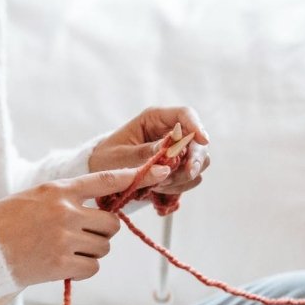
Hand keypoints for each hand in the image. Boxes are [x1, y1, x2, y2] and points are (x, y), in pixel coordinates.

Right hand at [0, 166, 171, 287]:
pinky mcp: (62, 264)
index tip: (159, 171)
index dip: (134, 176)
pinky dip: (82, 268)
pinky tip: (61, 264)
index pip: (105, 179)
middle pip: (111, 224)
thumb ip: (68, 199)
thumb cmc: (8, 222)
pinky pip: (92, 267)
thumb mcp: (37, 198)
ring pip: (103, 247)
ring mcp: (64, 238)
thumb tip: (104, 213)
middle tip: (80, 236)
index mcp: (59, 190)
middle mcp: (65, 212)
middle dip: (102, 232)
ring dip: (91, 252)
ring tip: (63, 250)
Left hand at [88, 106, 211, 197]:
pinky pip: (190, 178)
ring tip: (159, 185)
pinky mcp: (176, 168)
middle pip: (197, 141)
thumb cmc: (106, 158)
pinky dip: (178, 186)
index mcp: (155, 119)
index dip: (197, 126)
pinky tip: (159, 190)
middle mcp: (169, 132)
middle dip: (194, 159)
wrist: (100, 173)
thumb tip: (170, 152)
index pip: (185, 114)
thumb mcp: (121, 155)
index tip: (204, 140)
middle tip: (186, 173)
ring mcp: (176, 151)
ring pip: (198, 161)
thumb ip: (145, 153)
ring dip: (183, 176)